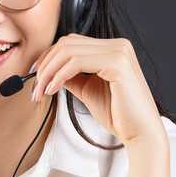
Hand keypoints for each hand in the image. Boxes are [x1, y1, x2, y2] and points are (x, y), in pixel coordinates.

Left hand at [31, 34, 164, 144]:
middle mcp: (117, 45)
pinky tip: (53, 90)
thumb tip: (47, 70)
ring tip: (41, 92)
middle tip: (35, 89)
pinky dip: (59, 75)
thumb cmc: (118, 115)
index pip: (71, 43)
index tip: (35, 77)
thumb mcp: (87, 90)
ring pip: (68, 51)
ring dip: (48, 72)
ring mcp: (119, 51)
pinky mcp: (117, 63)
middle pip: (67, 43)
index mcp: (112, 49)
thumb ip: (71, 76)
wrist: (140, 133)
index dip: (49, 58)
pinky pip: (76, 62)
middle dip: (45, 65)